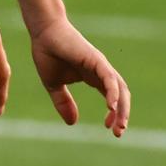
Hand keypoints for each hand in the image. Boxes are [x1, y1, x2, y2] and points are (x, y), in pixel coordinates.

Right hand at [28, 18, 129, 135]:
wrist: (42, 32)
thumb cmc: (47, 53)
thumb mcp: (53, 84)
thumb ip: (63, 102)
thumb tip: (72, 123)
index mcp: (94, 78)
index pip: (112, 98)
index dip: (114, 115)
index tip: (109, 129)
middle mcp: (102, 72)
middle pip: (121, 96)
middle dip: (122, 115)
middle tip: (118, 133)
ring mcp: (101, 66)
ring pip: (120, 89)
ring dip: (122, 108)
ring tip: (119, 124)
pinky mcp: (96, 60)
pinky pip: (110, 78)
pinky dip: (113, 93)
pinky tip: (111, 106)